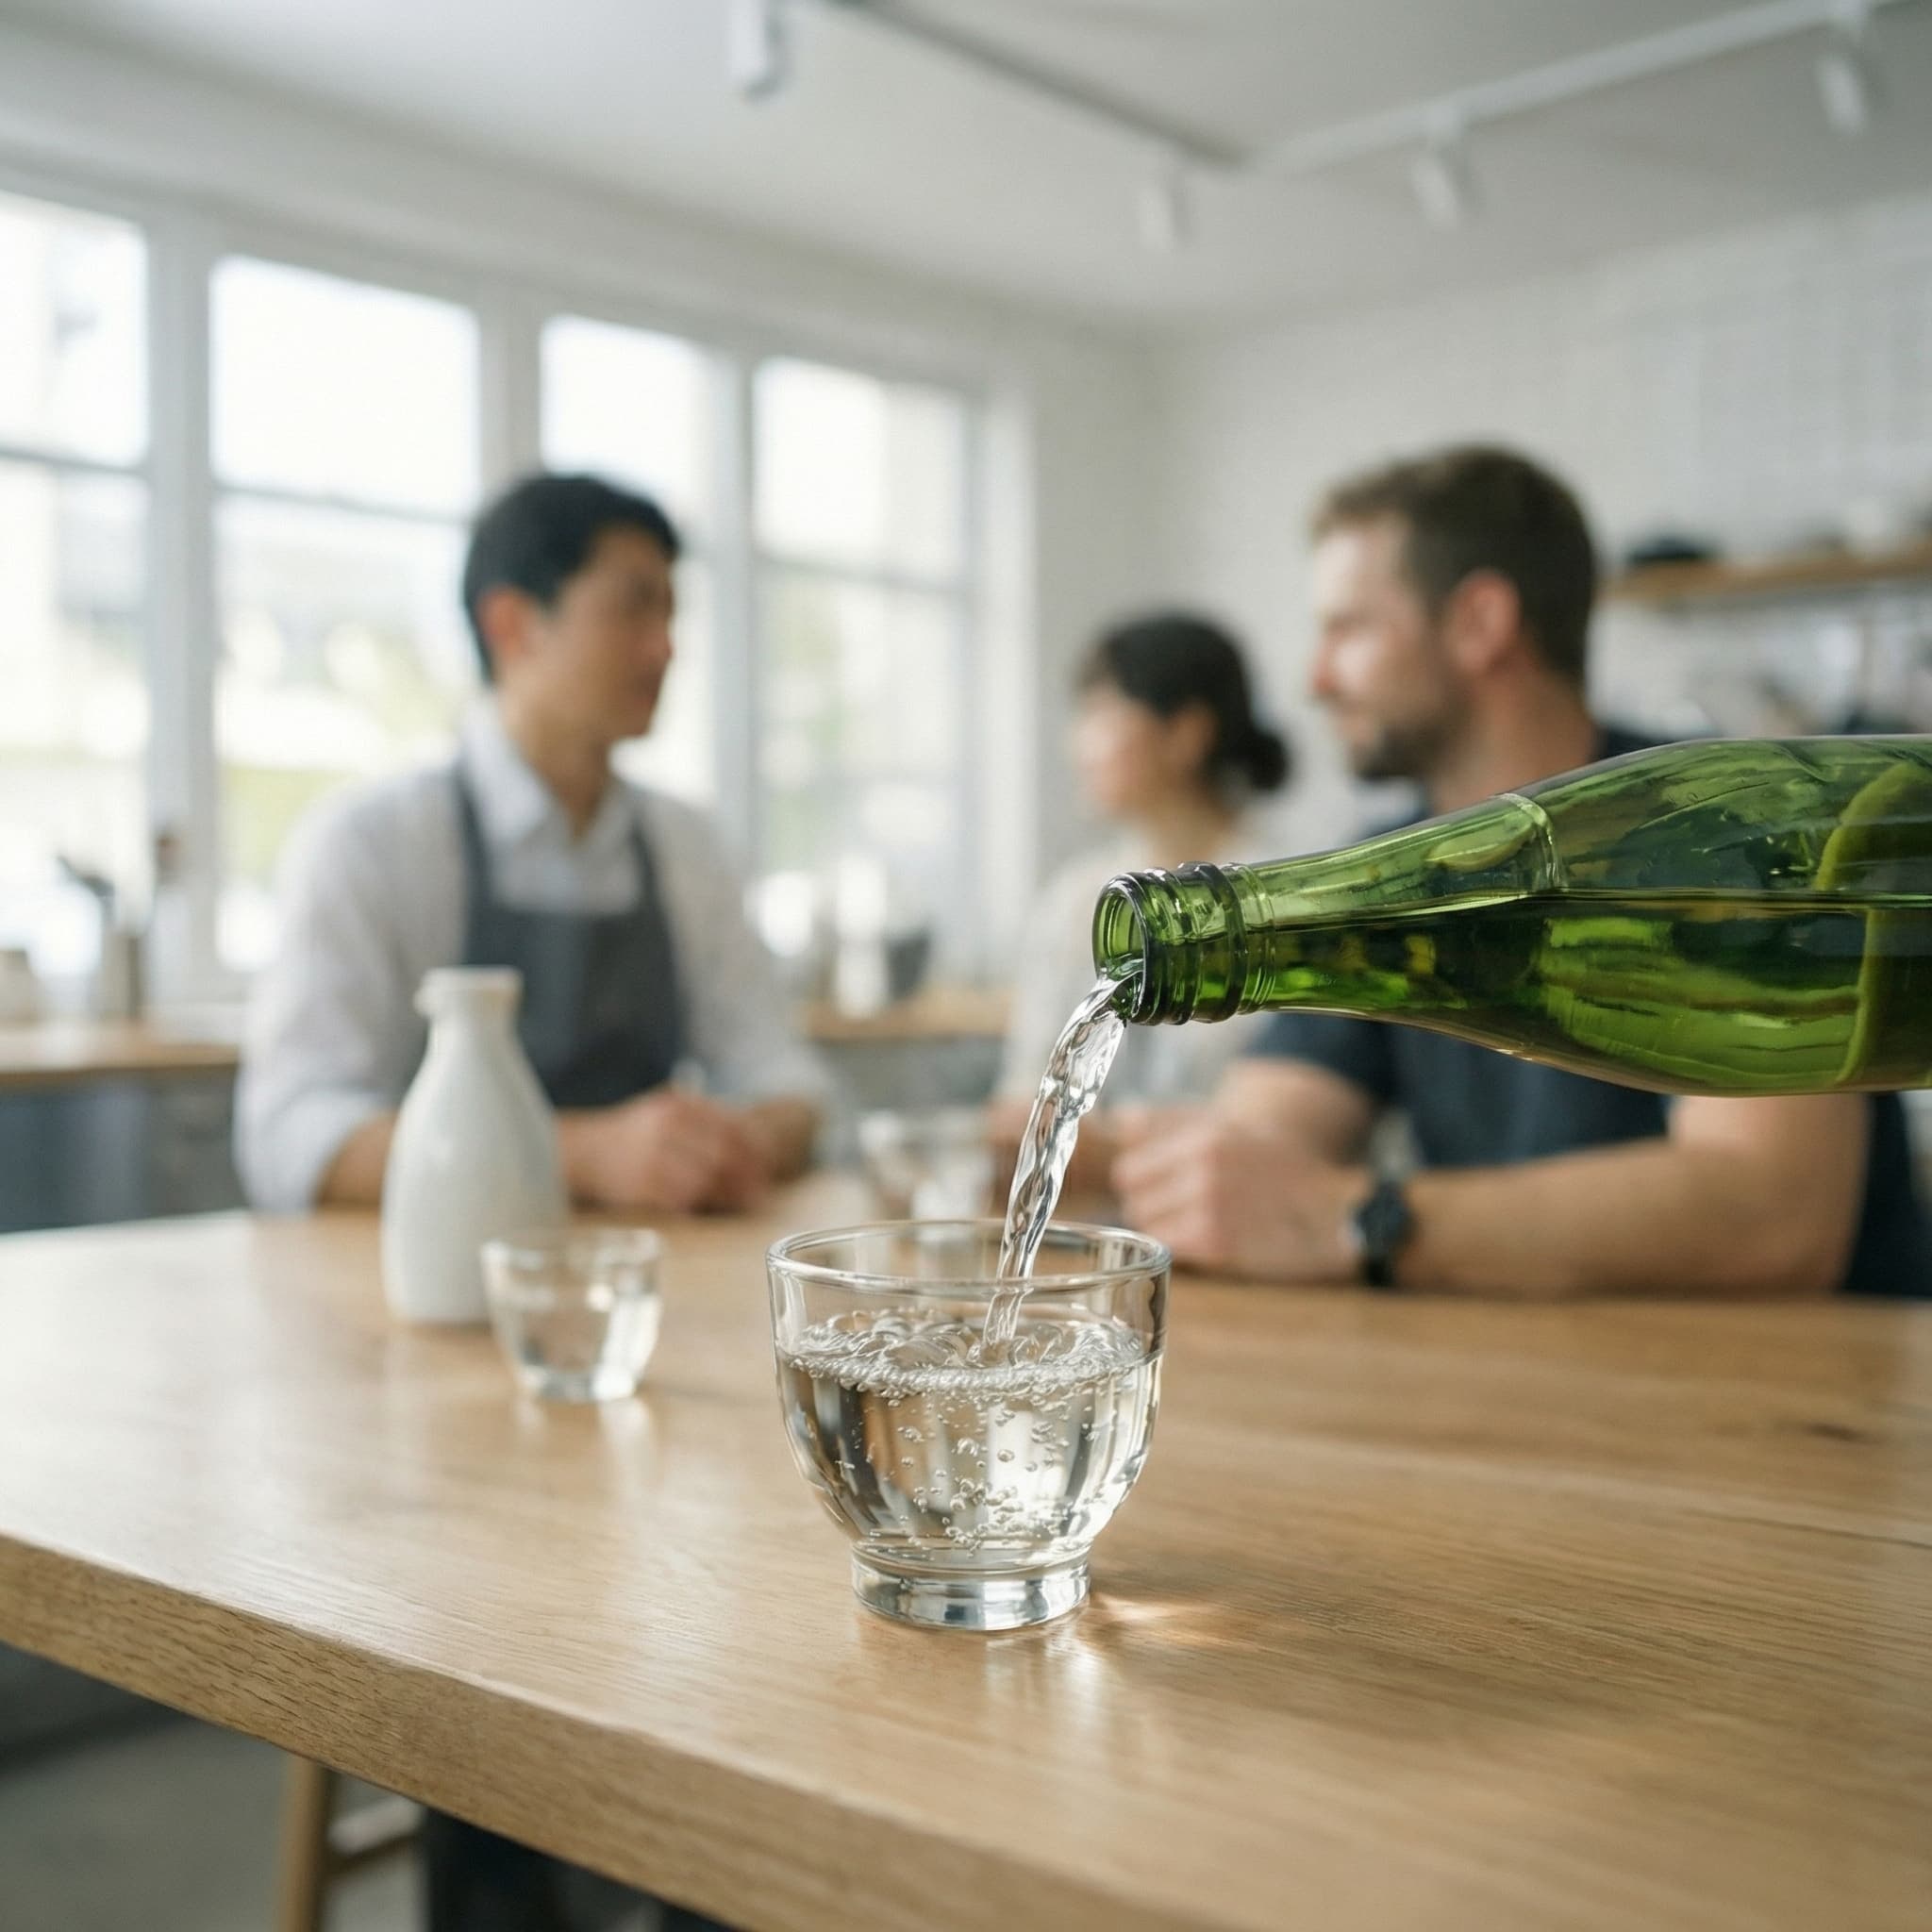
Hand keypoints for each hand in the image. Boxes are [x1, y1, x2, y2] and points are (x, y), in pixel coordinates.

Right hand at [561, 1090, 771, 1213]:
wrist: (585, 1150)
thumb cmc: (639, 1133)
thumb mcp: (669, 1110)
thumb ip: (708, 1120)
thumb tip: (757, 1147)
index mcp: (679, 1105)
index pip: (733, 1126)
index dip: (756, 1149)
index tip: (767, 1164)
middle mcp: (666, 1128)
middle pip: (724, 1154)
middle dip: (749, 1175)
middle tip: (761, 1192)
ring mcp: (652, 1157)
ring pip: (707, 1179)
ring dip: (730, 1194)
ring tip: (744, 1202)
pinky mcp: (642, 1187)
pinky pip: (685, 1199)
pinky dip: (704, 1204)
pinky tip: (713, 1206)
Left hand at [1110, 1111, 1366, 1282]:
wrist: (1334, 1211)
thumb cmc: (1278, 1171)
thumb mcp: (1228, 1131)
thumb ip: (1169, 1125)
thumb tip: (1116, 1119)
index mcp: (1203, 1137)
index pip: (1129, 1170)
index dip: (1143, 1186)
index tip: (1163, 1193)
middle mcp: (1202, 1165)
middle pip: (1134, 1201)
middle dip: (1153, 1210)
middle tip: (1186, 1213)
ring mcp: (1208, 1204)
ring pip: (1148, 1227)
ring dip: (1168, 1232)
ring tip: (1204, 1226)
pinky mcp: (1217, 1242)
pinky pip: (1171, 1249)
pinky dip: (1186, 1251)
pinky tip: (1215, 1244)